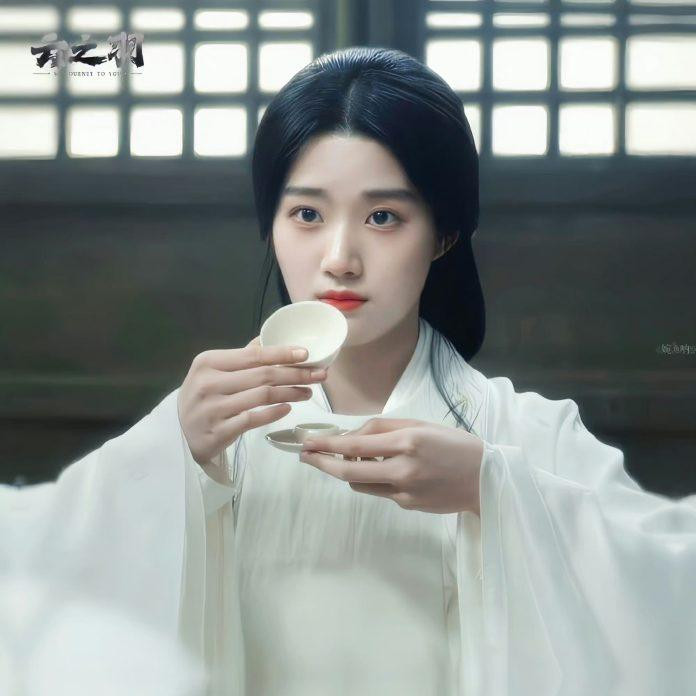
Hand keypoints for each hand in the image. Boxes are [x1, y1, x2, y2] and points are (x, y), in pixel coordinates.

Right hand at [178, 336, 327, 465]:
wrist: (177, 433)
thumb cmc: (202, 397)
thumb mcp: (212, 371)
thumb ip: (240, 357)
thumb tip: (267, 340)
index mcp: (208, 362)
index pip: (253, 355)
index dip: (282, 353)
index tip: (306, 354)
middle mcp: (209, 383)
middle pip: (263, 375)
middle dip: (296, 374)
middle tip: (319, 375)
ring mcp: (213, 408)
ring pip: (262, 397)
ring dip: (290, 393)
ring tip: (308, 392)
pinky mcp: (218, 431)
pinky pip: (253, 419)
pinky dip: (274, 412)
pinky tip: (288, 408)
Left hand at [299, 418, 483, 514]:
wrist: (484, 478)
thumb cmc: (452, 444)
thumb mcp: (419, 425)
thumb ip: (383, 428)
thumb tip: (351, 437)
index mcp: (407, 442)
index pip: (355, 445)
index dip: (327, 445)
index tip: (307, 443)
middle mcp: (403, 469)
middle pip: (349, 472)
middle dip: (322, 464)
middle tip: (306, 457)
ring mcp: (405, 492)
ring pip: (360, 484)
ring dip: (347, 472)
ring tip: (349, 459)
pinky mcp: (407, 505)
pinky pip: (380, 492)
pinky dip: (374, 479)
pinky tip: (386, 470)